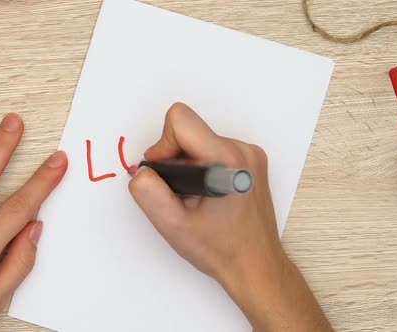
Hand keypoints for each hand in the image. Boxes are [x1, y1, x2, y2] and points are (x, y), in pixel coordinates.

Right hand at [129, 103, 331, 330]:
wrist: (255, 265)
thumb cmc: (221, 249)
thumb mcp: (173, 225)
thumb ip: (148, 192)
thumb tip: (141, 170)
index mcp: (226, 159)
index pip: (180, 120)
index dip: (162, 145)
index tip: (165, 174)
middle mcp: (242, 150)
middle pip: (189, 131)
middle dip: (175, 159)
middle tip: (180, 193)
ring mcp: (250, 155)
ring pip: (200, 141)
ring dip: (189, 165)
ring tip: (196, 198)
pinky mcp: (251, 161)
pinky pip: (214, 150)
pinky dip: (203, 168)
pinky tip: (207, 195)